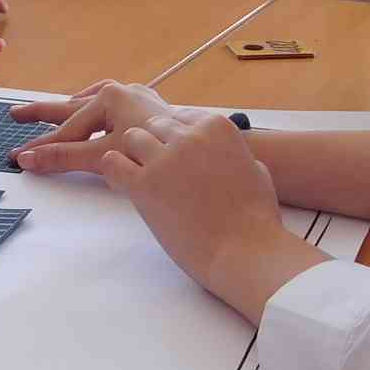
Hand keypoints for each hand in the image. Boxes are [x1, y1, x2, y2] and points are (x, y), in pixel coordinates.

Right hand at [10, 82, 220, 174]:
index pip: (65, 127)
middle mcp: (122, 93)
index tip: (18, 156)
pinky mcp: (150, 109)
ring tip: (54, 111)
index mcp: (108, 98)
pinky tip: (97, 118)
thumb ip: (64, 157)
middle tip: (16, 115)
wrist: (202, 153)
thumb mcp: (103, 155)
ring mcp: (137, 99)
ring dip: (74, 109)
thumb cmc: (156, 150)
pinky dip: (99, 113)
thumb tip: (29, 160)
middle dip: (45, 113)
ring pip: (95, 103)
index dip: (40, 144)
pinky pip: (115, 107)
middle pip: (74, 106)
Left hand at [97, 112, 324, 320]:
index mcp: (218, 127)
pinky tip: (126, 186)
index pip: (182, 117)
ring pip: (132, 138)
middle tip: (161, 173)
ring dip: (136, 157)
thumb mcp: (257, 172)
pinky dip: (115, 171)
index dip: (177, 139)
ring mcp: (166, 158)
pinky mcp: (144, 184)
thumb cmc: (255, 219)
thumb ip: (237, 155)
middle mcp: (190, 136)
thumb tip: (228, 154)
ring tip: (147, 181)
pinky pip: (112, 162)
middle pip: (155, 125)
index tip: (179, 159)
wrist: (244, 252)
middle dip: (156, 146)